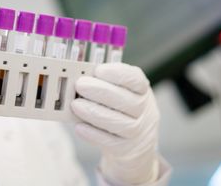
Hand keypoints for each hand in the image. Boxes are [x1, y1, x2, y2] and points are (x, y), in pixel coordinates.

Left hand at [72, 63, 159, 184]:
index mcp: (142, 90)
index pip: (135, 79)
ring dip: (94, 112)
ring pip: (119, 123)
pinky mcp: (125, 149)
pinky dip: (93, 134)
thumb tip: (81, 77)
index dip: (117, 74)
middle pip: (126, 100)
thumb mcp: (120, 92)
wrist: (135, 143)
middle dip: (100, 91)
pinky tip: (79, 127)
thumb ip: (103, 84)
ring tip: (76, 105)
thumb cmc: (121, 110)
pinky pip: (110, 142)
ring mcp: (137, 131)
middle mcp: (144, 110)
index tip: (98, 70)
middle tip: (80, 85)